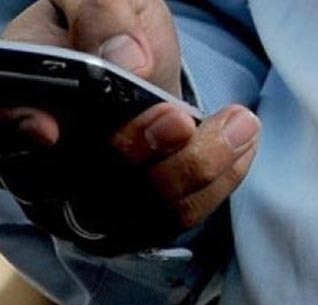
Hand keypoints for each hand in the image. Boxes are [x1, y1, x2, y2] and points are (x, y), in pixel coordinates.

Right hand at [0, 1, 260, 251]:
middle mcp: (45, 164)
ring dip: (196, 168)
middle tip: (179, 117)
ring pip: (141, 207)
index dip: (15, 131)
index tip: (50, 131)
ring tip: (240, 123)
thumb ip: (102, 11)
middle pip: (84, 180)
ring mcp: (90, 200)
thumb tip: (128, 58)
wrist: (139, 62)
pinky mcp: (136, 219)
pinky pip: (178, 216)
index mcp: (19, 100)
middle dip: (138, 151)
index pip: (3, 125)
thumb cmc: (112, 27)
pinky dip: (218, 183)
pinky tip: (243, 145)